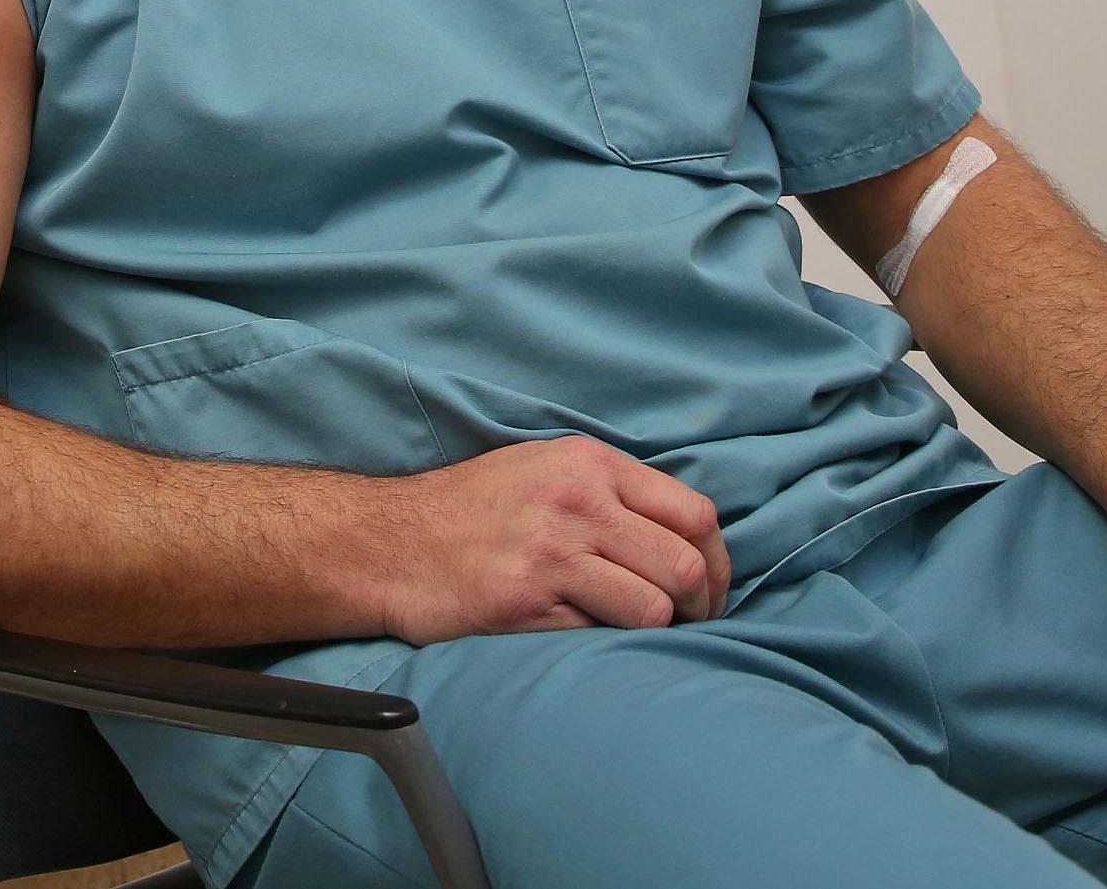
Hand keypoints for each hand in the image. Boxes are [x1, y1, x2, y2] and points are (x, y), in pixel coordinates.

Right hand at [373, 437, 731, 645]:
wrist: (388, 541)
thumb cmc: (469, 509)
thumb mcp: (542, 468)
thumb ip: (611, 490)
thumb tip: (686, 536)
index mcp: (588, 463)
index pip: (695, 513)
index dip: (718, 562)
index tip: (711, 589)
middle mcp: (576, 502)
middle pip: (686, 566)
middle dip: (700, 606)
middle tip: (688, 623)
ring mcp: (551, 553)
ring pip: (654, 609)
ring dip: (656, 631)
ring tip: (638, 632)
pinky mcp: (527, 603)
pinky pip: (600, 637)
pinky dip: (603, 643)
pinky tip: (582, 633)